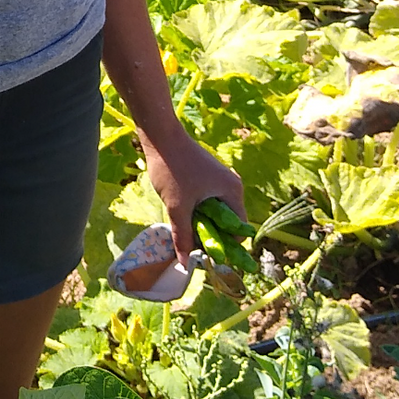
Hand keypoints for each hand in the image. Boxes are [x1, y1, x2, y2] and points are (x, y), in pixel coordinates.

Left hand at [139, 126, 245, 259]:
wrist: (160, 134)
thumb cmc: (172, 169)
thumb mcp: (176, 206)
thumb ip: (183, 236)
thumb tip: (185, 264)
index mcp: (232, 192)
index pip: (239, 229)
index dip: (224, 245)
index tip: (205, 252)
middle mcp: (231, 186)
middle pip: (227, 222)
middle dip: (210, 234)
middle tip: (189, 241)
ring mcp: (219, 180)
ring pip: (215, 212)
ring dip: (201, 222)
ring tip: (182, 225)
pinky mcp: (207, 176)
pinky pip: (208, 201)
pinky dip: (197, 210)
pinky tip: (180, 211)